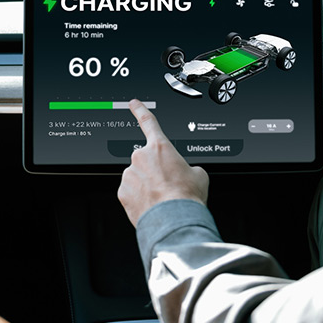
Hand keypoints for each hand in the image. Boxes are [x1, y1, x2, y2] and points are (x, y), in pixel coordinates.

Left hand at [118, 99, 208, 226]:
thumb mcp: (199, 174)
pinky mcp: (123, 192)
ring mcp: (130, 175)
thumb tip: (187, 173)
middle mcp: (141, 157)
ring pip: (137, 177)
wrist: (174, 219)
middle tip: (167, 185)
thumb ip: (188, 167)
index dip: (140, 110)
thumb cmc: (186, 196)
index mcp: (160, 147)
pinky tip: (152, 205)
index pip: (149, 122)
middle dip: (154, 170)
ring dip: (147, 185)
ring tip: (161, 198)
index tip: (133, 104)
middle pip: (146, 160)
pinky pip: (130, 192)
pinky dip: (139, 198)